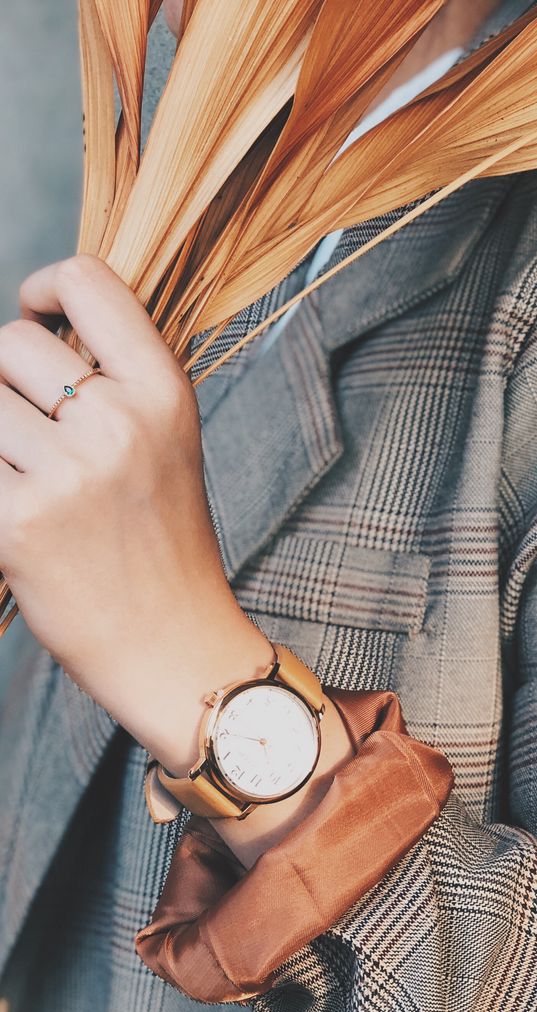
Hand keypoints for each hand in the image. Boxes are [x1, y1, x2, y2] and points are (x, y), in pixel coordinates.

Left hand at [0, 255, 271, 770]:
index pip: (86, 281)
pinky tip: (17, 511)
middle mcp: (118, 424)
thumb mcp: (165, 441)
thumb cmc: (163, 541)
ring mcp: (67, 475)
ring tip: (29, 478)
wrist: (173, 646)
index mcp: (163, 393)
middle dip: (6, 382)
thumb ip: (113, 378)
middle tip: (33, 433)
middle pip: (10, 344)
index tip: (37, 317)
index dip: (44, 287)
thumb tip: (28, 328)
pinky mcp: (18, 524)